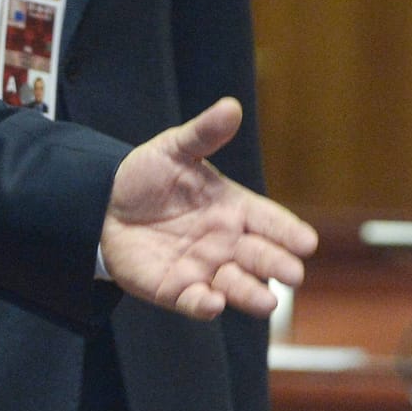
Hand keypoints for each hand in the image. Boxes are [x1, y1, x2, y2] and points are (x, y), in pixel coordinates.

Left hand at [101, 97, 317, 319]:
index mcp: (233, 207)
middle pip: (260, 256)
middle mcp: (225, 242)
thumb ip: (204, 133)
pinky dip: (205, 305)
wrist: (103, 204)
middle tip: (293, 274)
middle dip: (278, 265)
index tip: (307, 242)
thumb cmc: (148, 174)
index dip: (288, 231)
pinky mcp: (176, 290)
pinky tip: (213, 303)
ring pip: (235, 285)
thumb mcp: (175, 149)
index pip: (269, 220)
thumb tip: (231, 106)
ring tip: (267, 303)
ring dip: (251, 294)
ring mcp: (203, 268)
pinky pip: (194, 301)